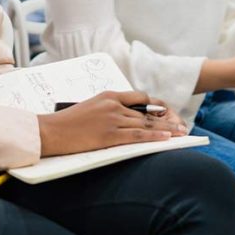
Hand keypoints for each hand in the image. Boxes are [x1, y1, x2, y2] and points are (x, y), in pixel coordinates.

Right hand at [37, 90, 186, 156]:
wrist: (52, 131)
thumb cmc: (68, 122)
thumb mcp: (90, 108)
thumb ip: (108, 110)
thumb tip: (124, 118)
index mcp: (108, 96)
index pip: (139, 98)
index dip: (154, 106)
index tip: (165, 112)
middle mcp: (113, 105)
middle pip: (146, 113)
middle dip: (166, 119)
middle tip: (181, 124)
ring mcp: (112, 120)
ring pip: (146, 124)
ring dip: (166, 129)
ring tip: (181, 133)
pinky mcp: (110, 135)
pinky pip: (138, 135)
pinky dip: (154, 137)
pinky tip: (166, 139)